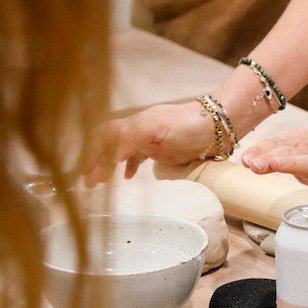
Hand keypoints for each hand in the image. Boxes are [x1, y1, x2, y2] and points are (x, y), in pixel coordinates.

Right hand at [85, 102, 216, 183]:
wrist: (219, 126)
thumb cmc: (189, 124)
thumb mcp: (155, 129)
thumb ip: (130, 138)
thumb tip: (110, 156)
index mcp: (134, 124)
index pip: (103, 137)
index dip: (92, 154)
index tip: (88, 174)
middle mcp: (139, 130)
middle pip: (109, 144)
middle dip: (96, 162)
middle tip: (89, 183)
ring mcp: (151, 140)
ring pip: (121, 152)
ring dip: (109, 165)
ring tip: (101, 182)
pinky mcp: (163, 149)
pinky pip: (139, 156)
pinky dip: (129, 167)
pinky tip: (127, 177)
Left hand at [242, 126, 307, 206]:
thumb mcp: (300, 150)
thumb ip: (275, 155)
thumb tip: (247, 160)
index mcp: (299, 143)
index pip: (275, 144)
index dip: (259, 152)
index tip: (245, 160)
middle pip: (288, 152)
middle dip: (270, 157)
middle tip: (253, 164)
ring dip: (292, 163)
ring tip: (276, 165)